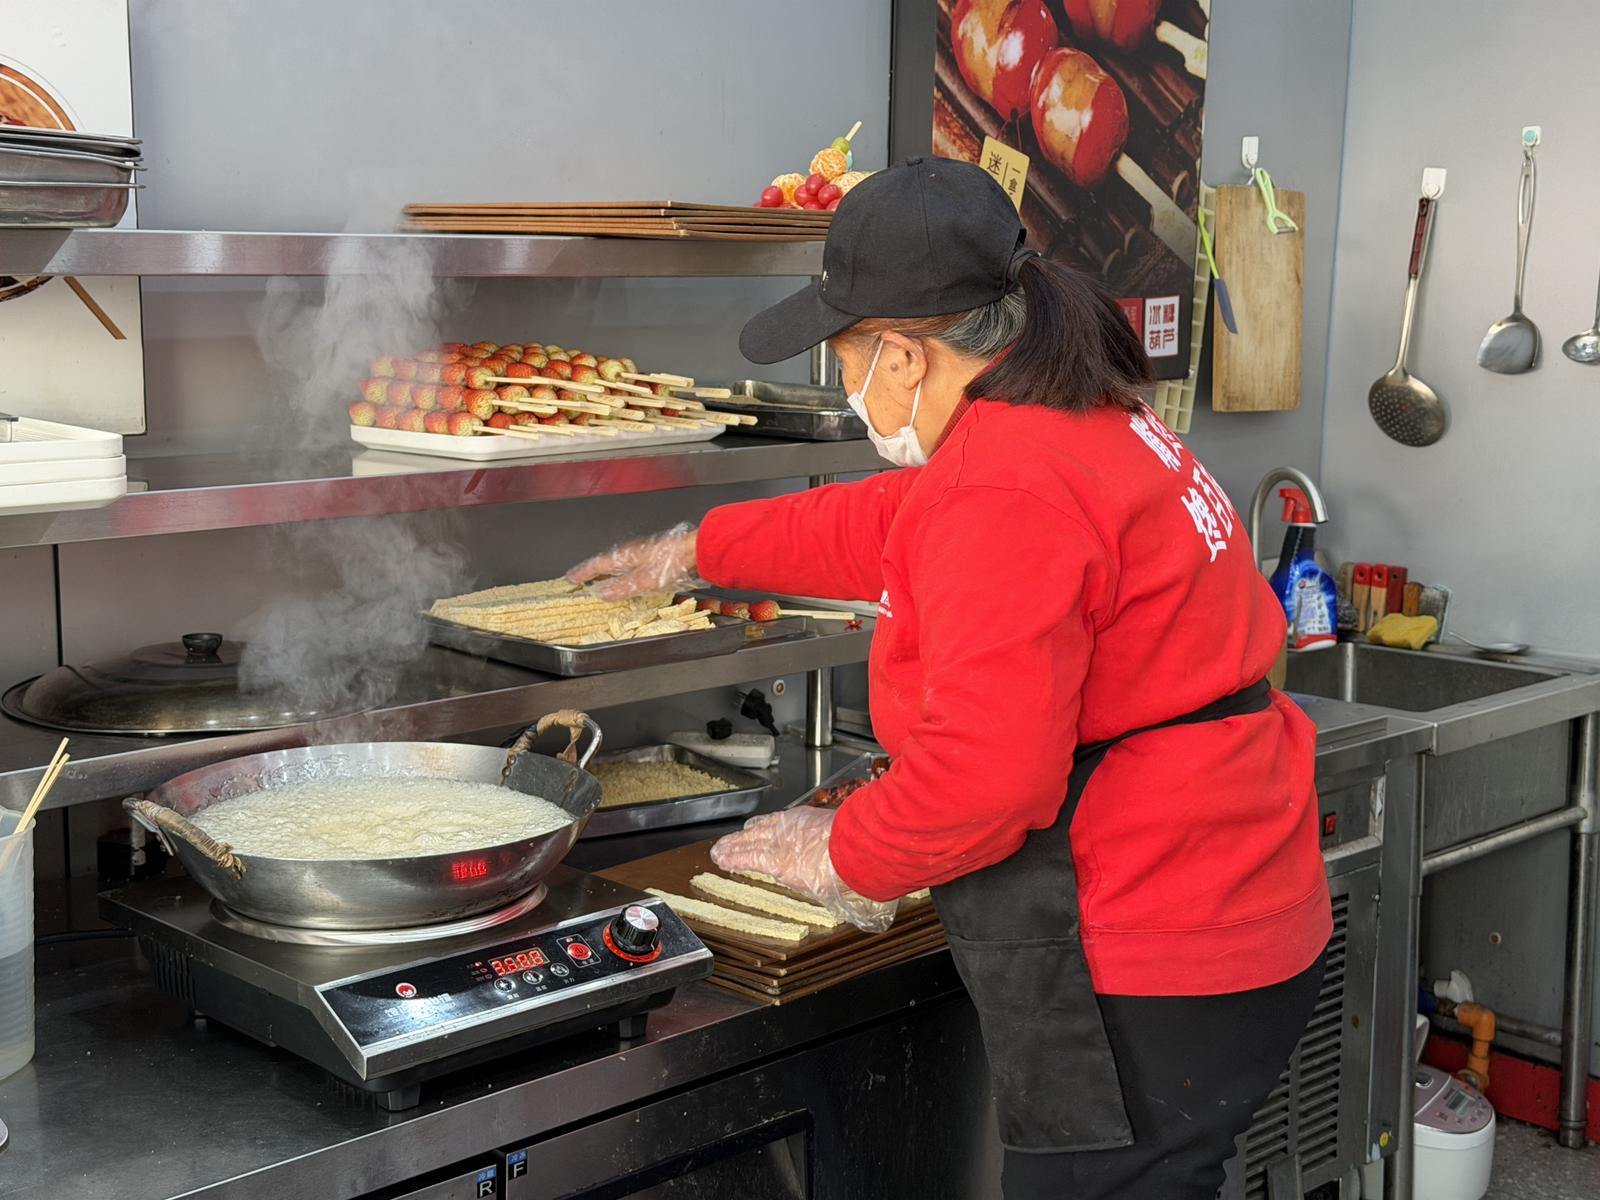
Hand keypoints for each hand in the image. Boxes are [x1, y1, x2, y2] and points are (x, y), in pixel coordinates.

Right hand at [565, 523, 698, 600]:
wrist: (697, 550)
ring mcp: (643, 552)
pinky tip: (629, 579)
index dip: (583, 572)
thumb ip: (622, 588)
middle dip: (593, 571)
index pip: (597, 564)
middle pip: (606, 562)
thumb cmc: (672, 562)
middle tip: (581, 579)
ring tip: (601, 581)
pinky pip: (631, 564)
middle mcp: (632, 551)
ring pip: (619, 562)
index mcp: (625, 556)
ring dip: (608, 571)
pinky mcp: (655, 555)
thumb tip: (601, 593)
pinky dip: (622, 572)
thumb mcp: (644, 581)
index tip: (570, 578)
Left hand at [711, 806, 897, 932]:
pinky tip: (721, 858)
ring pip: (751, 843)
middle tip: (736, 838)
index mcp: (808, 822)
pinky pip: (747, 858)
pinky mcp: (774, 861)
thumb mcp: (849, 834)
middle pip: (762, 831)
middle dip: (748, 836)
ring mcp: (781, 843)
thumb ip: (842, 842)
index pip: (780, 823)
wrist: (855, 849)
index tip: (759, 827)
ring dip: (734, 847)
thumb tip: (856, 847)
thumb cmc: (858, 843)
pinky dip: (733, 858)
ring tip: (720, 851)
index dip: (767, 826)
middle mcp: (790, 828)